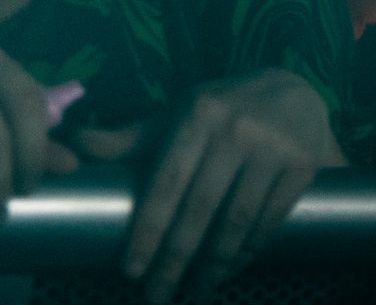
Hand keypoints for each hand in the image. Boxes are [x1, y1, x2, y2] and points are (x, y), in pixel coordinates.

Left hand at [71, 69, 334, 302]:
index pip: (166, 183)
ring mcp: (272, 148)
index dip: (148, 232)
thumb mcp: (181, 114)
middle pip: (198, 211)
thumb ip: (132, 137)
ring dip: (212, 267)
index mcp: (198, 115)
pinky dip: (246, 253)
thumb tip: (74, 143)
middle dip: (173, 261)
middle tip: (156, 296)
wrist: (296, 91)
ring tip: (194, 292)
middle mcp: (236, 130)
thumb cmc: (225, 110)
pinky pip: (266, 222)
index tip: (132, 271)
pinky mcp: (302, 166)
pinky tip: (229, 270)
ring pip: (234, 224)